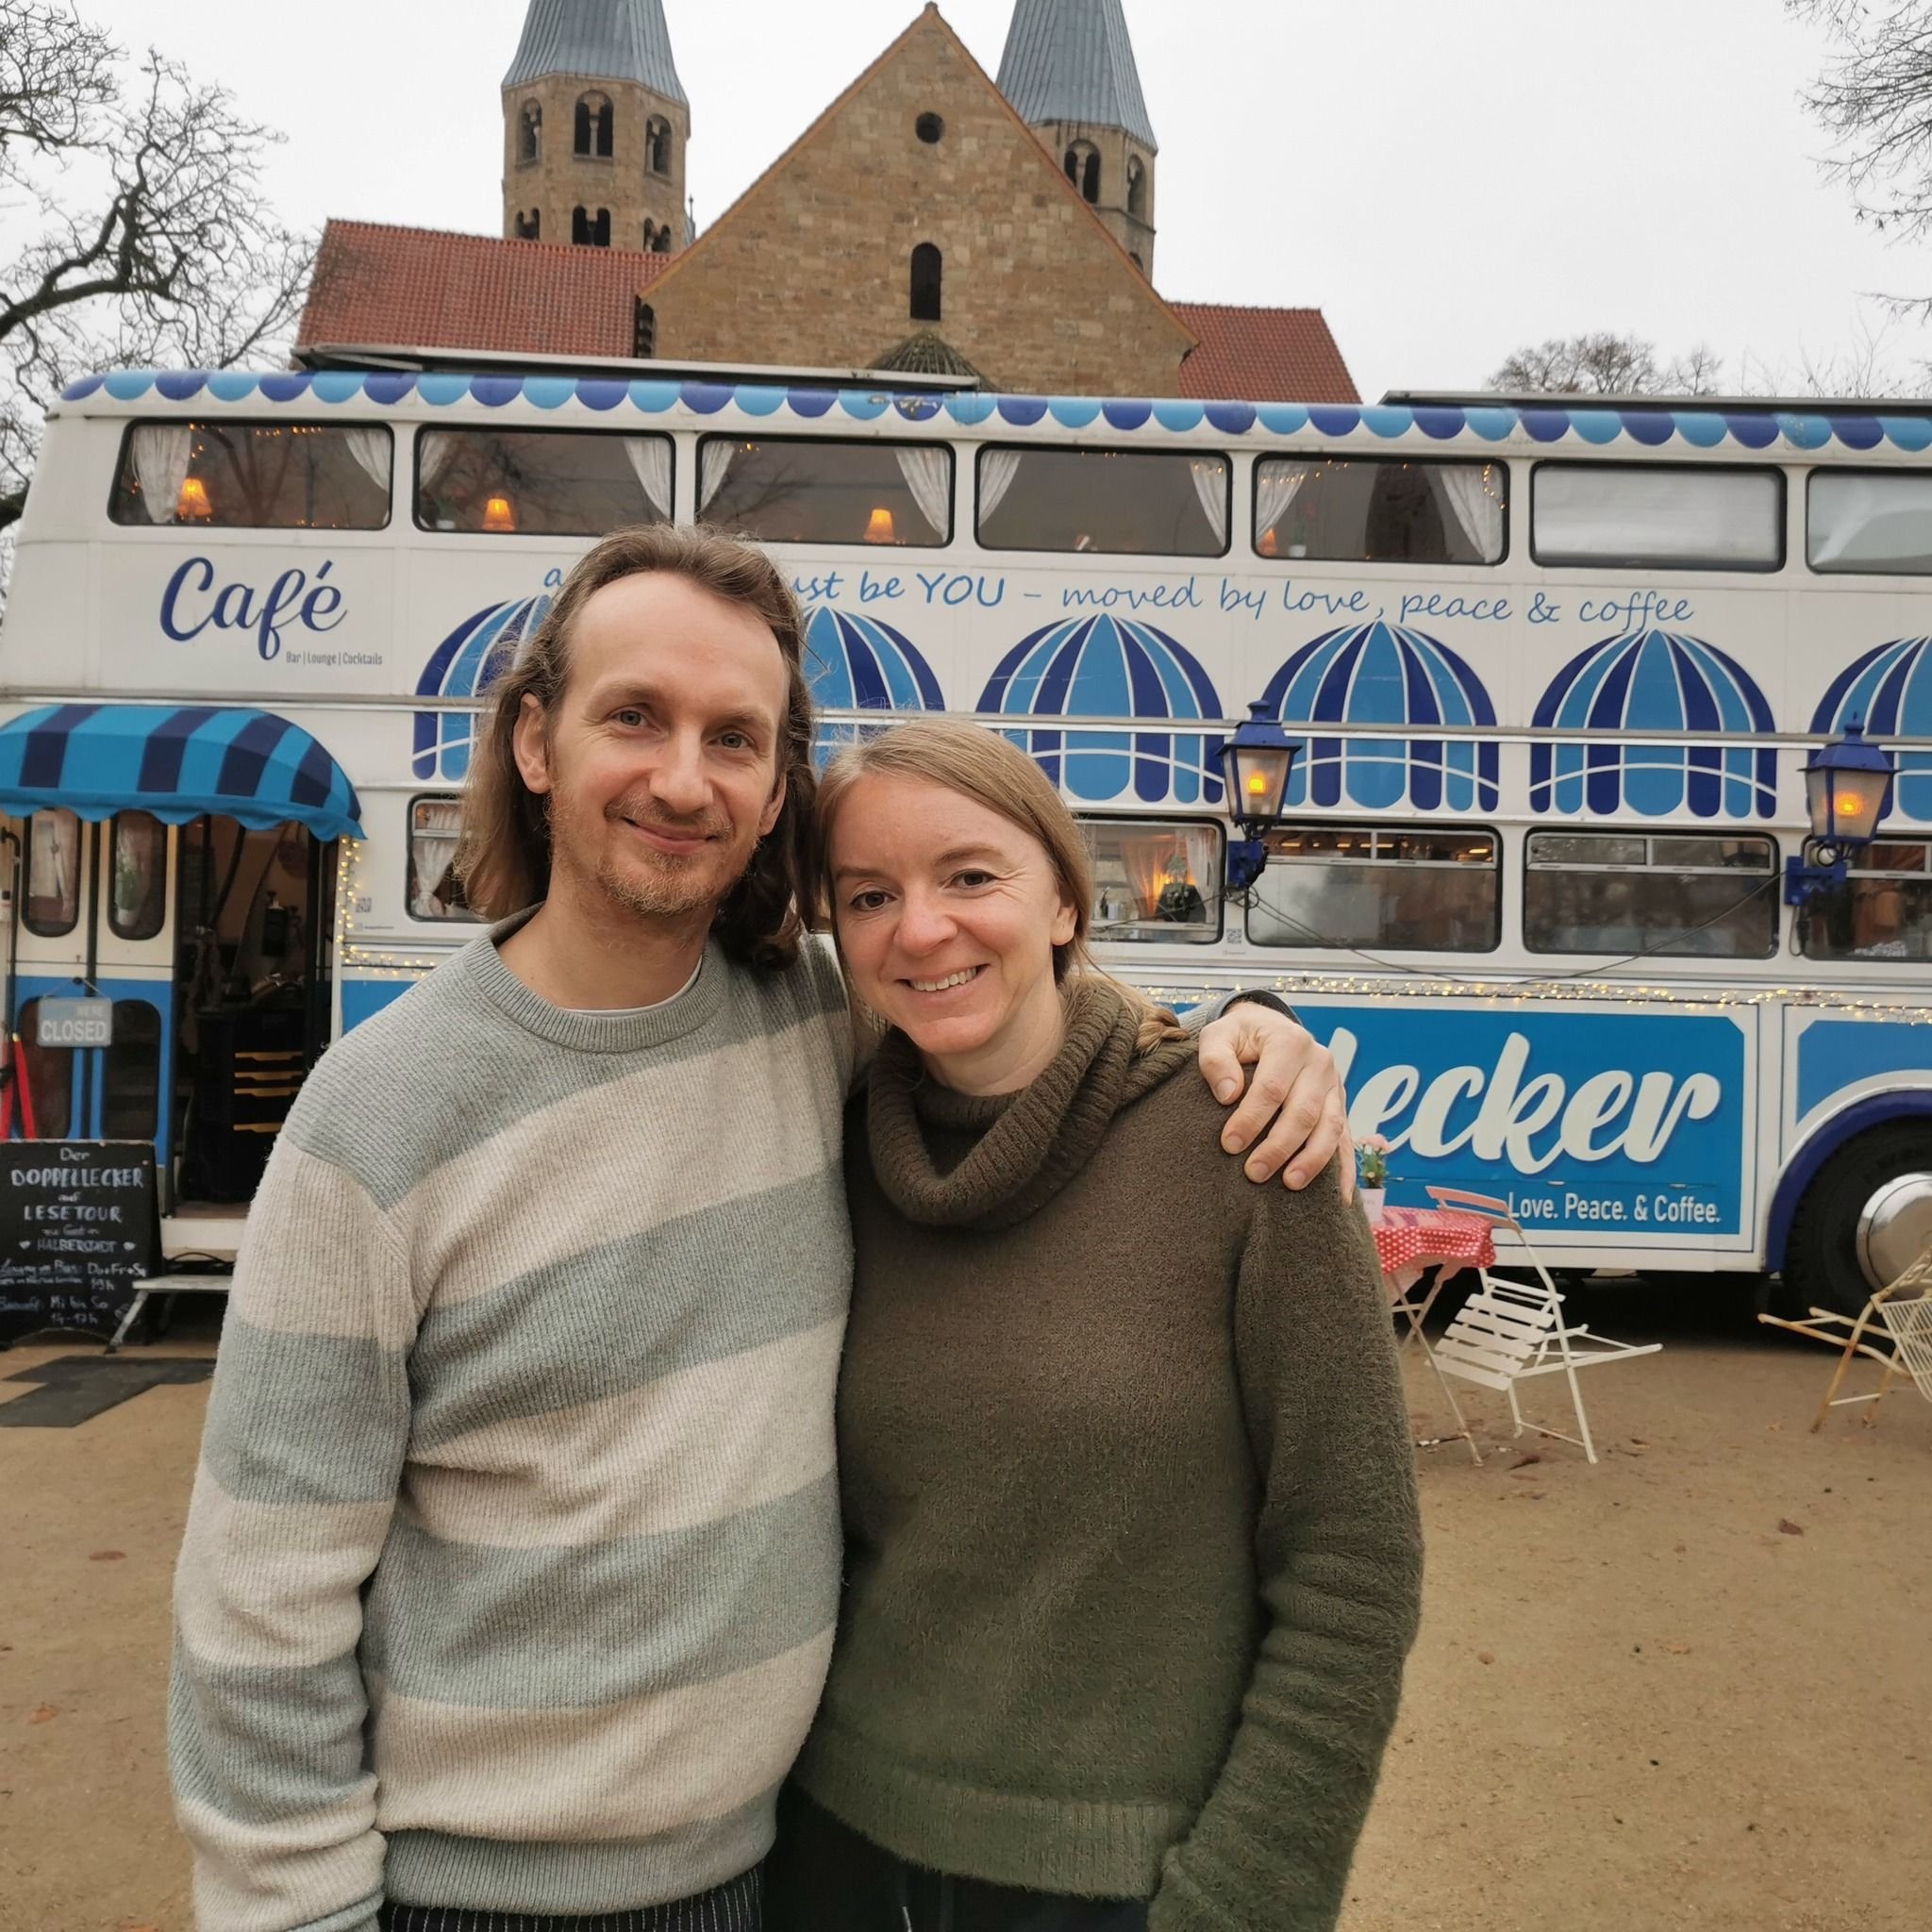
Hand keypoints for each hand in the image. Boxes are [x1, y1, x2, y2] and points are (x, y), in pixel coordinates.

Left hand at [1197, 1005, 1352, 1196]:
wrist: (1268, 1028)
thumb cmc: (1240, 1037)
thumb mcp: (1220, 1036)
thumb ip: (1216, 1059)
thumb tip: (1227, 1094)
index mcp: (1290, 1042)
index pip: (1272, 1088)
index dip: (1251, 1119)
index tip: (1229, 1145)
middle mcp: (1320, 1062)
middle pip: (1303, 1111)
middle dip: (1278, 1146)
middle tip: (1253, 1173)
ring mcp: (1334, 1086)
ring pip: (1331, 1127)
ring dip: (1312, 1160)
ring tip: (1289, 1184)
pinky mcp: (1340, 1106)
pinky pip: (1347, 1139)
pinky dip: (1345, 1170)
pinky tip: (1340, 1198)